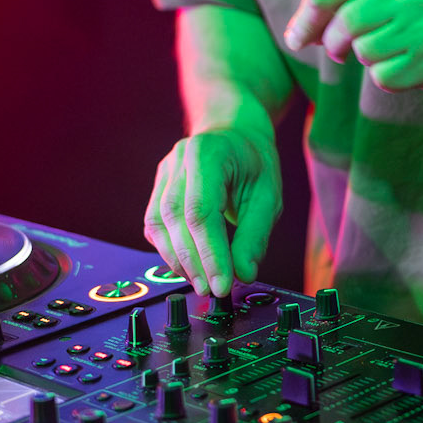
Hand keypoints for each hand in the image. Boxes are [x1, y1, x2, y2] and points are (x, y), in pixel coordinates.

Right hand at [144, 127, 281, 295]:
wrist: (234, 132)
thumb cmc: (253, 161)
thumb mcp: (268, 194)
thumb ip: (255, 235)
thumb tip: (243, 274)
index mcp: (207, 153)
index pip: (200, 210)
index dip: (209, 252)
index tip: (222, 284)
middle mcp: (178, 161)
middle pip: (174, 218)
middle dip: (192, 261)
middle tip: (211, 290)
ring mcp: (164, 173)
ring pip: (158, 224)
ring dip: (177, 260)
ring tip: (200, 282)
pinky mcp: (158, 189)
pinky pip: (155, 225)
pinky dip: (169, 250)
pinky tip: (188, 266)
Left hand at [283, 0, 422, 91]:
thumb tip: (300, 29)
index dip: (304, 17)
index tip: (296, 36)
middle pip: (341, 25)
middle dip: (331, 42)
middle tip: (337, 49)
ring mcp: (421, 29)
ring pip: (362, 53)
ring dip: (367, 57)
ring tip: (392, 47)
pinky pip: (384, 77)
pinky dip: (388, 76)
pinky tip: (410, 63)